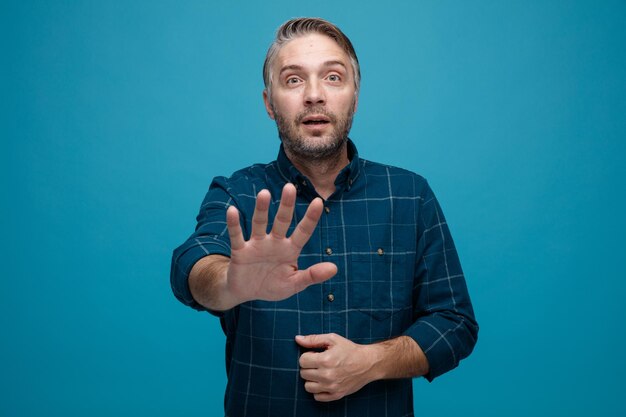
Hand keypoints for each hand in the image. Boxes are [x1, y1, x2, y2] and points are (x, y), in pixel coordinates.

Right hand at [225, 183, 336, 304]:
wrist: (245, 293)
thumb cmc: (272, 285)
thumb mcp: (294, 284)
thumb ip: (312, 276)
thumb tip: (334, 268)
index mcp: (290, 249)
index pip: (303, 231)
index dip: (310, 218)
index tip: (318, 202)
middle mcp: (274, 242)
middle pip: (282, 221)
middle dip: (286, 205)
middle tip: (290, 187)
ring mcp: (257, 245)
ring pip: (259, 223)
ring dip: (261, 209)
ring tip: (264, 193)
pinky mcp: (240, 251)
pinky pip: (237, 236)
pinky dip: (234, 224)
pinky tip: (232, 211)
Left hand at [296, 333, 375, 401]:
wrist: (368, 363)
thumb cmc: (350, 349)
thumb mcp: (332, 339)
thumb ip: (313, 339)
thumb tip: (297, 339)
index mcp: (325, 360)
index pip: (302, 361)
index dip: (307, 356)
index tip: (315, 355)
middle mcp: (327, 375)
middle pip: (303, 373)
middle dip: (309, 367)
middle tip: (319, 363)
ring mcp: (331, 387)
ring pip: (308, 386)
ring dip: (312, 379)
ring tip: (320, 373)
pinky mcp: (336, 395)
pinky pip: (317, 397)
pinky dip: (318, 390)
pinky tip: (324, 382)